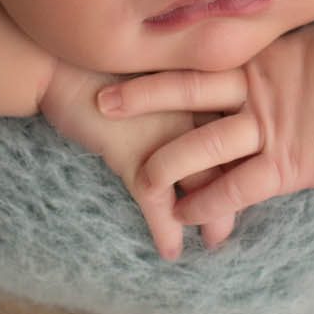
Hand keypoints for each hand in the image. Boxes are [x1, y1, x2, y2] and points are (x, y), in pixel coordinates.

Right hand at [36, 58, 231, 261]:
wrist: (57, 62)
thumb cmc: (105, 65)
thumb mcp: (154, 78)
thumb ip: (178, 94)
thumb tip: (195, 117)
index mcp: (202, 84)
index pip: (239, 124)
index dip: (248, 152)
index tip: (257, 173)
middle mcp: (193, 106)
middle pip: (231, 157)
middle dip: (240, 191)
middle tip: (244, 212)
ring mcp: (166, 132)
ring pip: (203, 184)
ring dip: (212, 218)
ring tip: (216, 241)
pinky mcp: (133, 153)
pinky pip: (158, 201)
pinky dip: (166, 230)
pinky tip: (171, 251)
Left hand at [93, 24, 313, 248]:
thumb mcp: (300, 41)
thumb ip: (263, 43)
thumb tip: (235, 28)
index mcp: (256, 56)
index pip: (197, 54)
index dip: (156, 56)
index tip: (118, 54)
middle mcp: (254, 89)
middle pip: (187, 90)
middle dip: (141, 98)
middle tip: (101, 102)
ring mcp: (268, 127)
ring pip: (205, 144)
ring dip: (166, 162)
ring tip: (138, 177)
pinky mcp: (285, 165)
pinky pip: (237, 187)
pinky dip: (208, 203)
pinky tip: (183, 215)